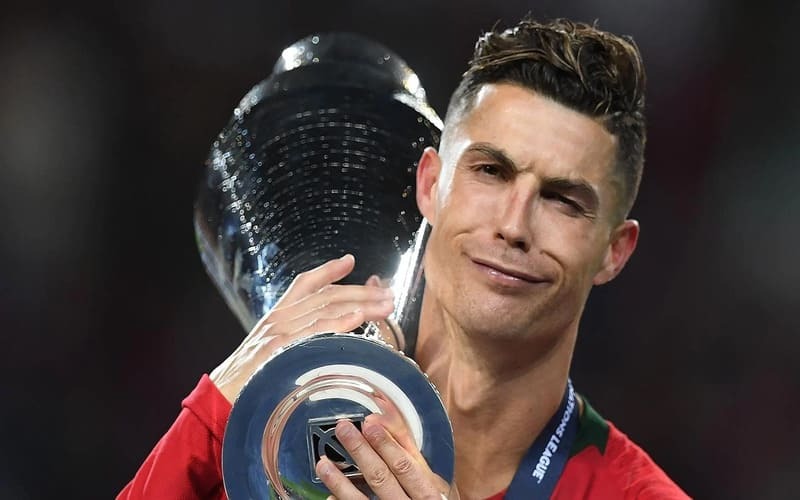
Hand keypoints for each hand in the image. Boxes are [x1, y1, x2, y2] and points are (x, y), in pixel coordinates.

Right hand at [209, 254, 394, 402]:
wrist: (220, 397)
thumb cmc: (247, 381)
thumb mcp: (267, 353)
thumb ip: (292, 342)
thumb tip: (318, 343)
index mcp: (276, 316)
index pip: (305, 283)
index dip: (329, 270)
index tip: (351, 261)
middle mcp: (280, 317)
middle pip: (326, 295)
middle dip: (360, 292)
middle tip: (388, 293)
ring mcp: (281, 331)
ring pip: (327, 308)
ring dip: (361, 305)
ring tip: (386, 305)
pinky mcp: (282, 347)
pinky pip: (316, 330)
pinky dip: (339, 322)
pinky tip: (359, 319)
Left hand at [315, 392, 458, 499]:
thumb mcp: (434, 483)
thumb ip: (413, 456)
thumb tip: (388, 420)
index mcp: (428, 492)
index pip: (406, 465)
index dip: (387, 443)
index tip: (370, 422)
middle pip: (382, 478)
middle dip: (361, 451)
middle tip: (344, 430)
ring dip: (340, 482)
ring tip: (324, 464)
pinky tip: (329, 496)